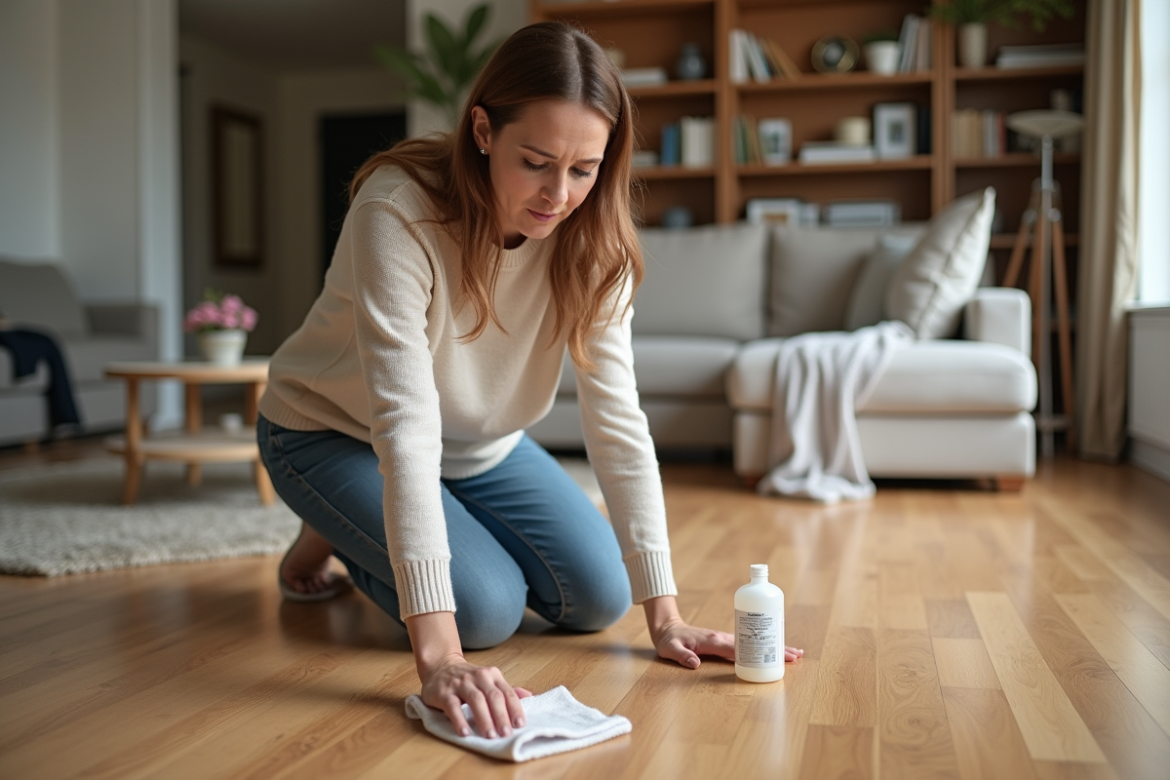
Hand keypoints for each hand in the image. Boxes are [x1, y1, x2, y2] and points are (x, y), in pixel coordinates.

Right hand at [419, 654, 532, 737]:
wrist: (440, 665)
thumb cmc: (469, 679)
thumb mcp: (489, 680)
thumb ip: (507, 690)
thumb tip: (529, 696)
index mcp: (492, 675)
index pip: (507, 693)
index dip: (515, 708)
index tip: (520, 725)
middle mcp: (478, 677)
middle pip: (493, 696)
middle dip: (501, 716)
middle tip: (506, 734)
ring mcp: (460, 683)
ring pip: (476, 700)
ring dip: (485, 719)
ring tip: (490, 735)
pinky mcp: (444, 693)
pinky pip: (453, 706)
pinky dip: (459, 720)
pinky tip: (465, 732)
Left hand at [653, 618, 804, 667]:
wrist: (668, 627)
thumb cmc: (669, 640)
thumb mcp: (671, 649)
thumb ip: (682, 656)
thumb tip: (695, 664)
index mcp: (713, 640)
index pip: (740, 648)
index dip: (759, 651)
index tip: (777, 655)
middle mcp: (723, 636)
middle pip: (754, 641)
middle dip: (776, 647)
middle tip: (796, 656)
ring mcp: (725, 636)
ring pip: (753, 640)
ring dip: (773, 645)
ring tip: (793, 654)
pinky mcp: (725, 639)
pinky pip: (747, 641)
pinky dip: (762, 644)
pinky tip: (774, 650)